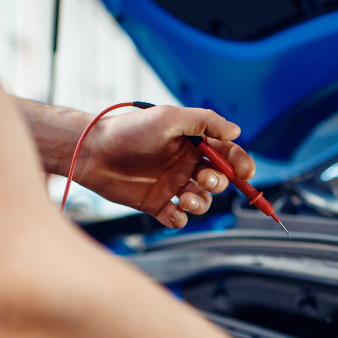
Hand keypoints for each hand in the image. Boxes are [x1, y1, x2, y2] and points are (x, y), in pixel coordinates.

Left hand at [72, 106, 254, 227]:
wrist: (92, 152)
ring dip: (201, 203)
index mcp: (192, 143)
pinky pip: (177, 218)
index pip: (227, 154)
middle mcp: (185, 165)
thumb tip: (235, 131)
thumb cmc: (127, 130)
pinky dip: (179, 219)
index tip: (245, 173)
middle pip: (218, 180)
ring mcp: (171, 186)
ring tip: (185, 198)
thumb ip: (204, 122)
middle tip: (202, 178)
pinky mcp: (156, 204)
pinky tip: (172, 212)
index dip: (240, 164)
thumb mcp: (168, 118)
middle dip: (218, 182)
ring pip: (201, 202)